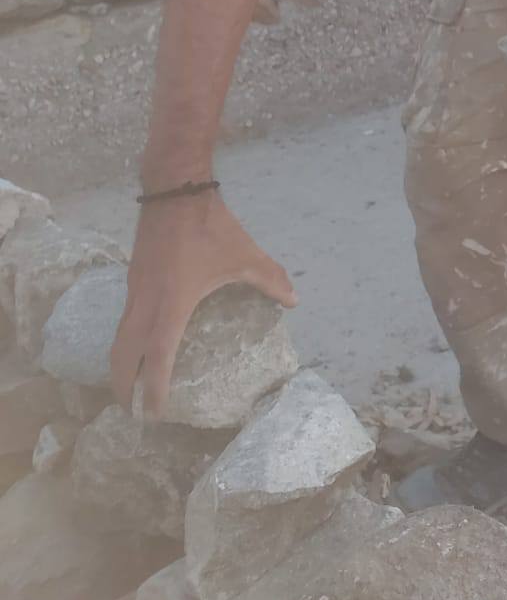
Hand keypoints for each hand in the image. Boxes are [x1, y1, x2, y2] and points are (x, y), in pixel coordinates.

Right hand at [110, 191, 296, 417]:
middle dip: (123, 384)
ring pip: (119, 335)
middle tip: (129, 409)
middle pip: (124, 352)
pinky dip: (124, 340)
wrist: (175, 188)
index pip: (158, 353)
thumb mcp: (244, 254)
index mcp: (173, 301)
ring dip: (120, 363)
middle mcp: (146, 300)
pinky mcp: (133, 277)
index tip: (155, 411)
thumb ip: (269, 279)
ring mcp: (135, 288)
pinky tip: (137, 344)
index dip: (155, 385)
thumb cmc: (210, 225)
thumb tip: (294, 301)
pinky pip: (123, 318)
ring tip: (128, 385)